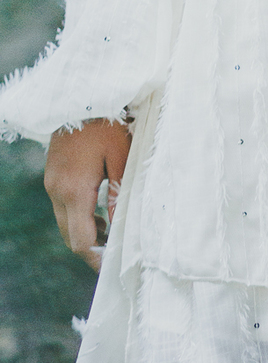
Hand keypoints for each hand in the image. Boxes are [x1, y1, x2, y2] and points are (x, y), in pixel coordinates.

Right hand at [44, 117, 130, 270]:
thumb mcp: (121, 156)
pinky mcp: (52, 176)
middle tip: (114, 253)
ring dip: (84, 232)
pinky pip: (63, 207)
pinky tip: (98, 211)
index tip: (111, 267)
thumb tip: (120, 227)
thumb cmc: (107, 123)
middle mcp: (56, 191)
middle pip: (70, 236)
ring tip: (110, 232)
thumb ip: (119, 194)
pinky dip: (79, 216)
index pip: (81, 240)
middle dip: (90, 248)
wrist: (81, 96)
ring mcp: (51, 184)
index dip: (96, 257)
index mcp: (74, 190)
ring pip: (65, 223)